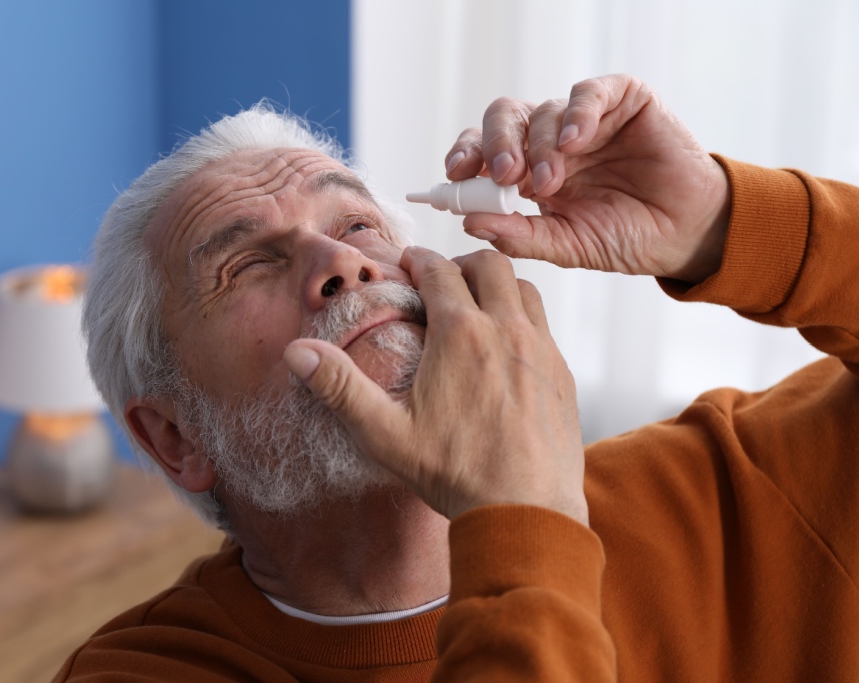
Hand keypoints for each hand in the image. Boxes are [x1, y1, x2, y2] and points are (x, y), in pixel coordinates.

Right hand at [283, 247, 587, 524]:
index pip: (440, 270)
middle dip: (462, 263)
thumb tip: (296, 352)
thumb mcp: (384, 432)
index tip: (409, 264)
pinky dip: (522, 318)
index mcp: (460, 334)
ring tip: (476, 307)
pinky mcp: (562, 373)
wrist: (525, 510)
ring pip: (524, 288)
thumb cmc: (454, 473)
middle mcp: (506, 330)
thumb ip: (340, 387)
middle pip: (491, 264)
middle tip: (442, 282)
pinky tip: (506, 348)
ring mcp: (540, 350)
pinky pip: (544, 324)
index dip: (420, 260)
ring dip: (499, 286)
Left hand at [447, 74, 730, 282]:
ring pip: (543, 111)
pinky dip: (577, 113)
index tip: (455, 176)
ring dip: (540, 145)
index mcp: (527, 171)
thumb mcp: (567, 245)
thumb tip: (469, 223)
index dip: (465, 156)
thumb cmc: (624, 238)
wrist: (684, 235)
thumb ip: (519, 235)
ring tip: (551, 181)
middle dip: (496, 144)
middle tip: (504, 174)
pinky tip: (576, 142)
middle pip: (504, 119)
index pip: (482, 151)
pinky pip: (589, 93)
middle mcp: (549, 140)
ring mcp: (585, 119)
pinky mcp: (623, 100)